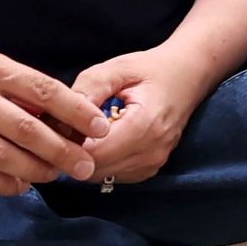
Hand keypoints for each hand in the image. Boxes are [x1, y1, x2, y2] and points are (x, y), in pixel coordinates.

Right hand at [0, 25, 102, 197]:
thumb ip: (8, 80)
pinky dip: (2, 182)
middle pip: (28, 129)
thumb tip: (49, 110)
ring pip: (4, 155)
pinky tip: (19, 184)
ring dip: (35, 170)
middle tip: (85, 165)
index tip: (99, 127)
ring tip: (54, 176)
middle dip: (63, 151)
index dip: (75, 111)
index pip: (43, 90)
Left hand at [70, 41, 218, 187]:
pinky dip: (100, 162)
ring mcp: (153, 165)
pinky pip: (113, 175)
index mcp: (144, 126)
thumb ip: (89, 89)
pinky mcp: (149, 170)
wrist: (187, 76)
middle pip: (94, 168)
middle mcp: (151, 152)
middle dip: (74, 150)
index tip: (60, 121)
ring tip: (83, 130)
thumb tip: (61, 117)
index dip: (69, 140)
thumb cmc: (150, 70)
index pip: (94, 152)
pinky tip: (99, 139)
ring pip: (101, 176)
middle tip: (66, 125)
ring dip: (86, 158)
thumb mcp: (116, 69)